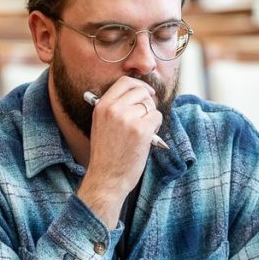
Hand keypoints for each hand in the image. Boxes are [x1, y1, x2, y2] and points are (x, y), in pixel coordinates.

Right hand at [77, 77, 161, 226]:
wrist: (106, 178)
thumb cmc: (107, 154)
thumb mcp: (101, 125)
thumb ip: (115, 108)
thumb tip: (138, 93)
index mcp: (102, 106)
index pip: (125, 81)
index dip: (139, 85)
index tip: (147, 92)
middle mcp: (113, 109)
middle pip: (141, 91)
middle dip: (148, 103)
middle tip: (145, 118)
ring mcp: (127, 119)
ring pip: (151, 106)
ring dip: (151, 117)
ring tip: (141, 132)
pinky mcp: (141, 130)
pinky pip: (157, 117)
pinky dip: (155, 127)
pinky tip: (146, 138)